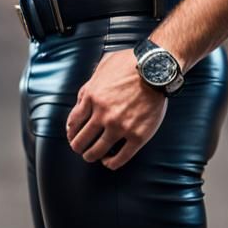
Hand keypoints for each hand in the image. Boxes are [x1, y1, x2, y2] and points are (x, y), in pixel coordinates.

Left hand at [64, 49, 166, 169]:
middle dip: (77, 146)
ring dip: (91, 156)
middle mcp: (102, 114)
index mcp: (92, 96)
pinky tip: (109, 162)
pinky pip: (121, 157)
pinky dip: (111, 163)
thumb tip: (81, 100)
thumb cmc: (130, 64)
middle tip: (79, 148)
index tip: (72, 135)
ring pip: (97, 151)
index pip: (74, 121)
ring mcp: (119, 126)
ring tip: (91, 157)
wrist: (156, 69)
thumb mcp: (102, 67)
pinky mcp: (137, 136)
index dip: (71, 131)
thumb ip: (90, 84)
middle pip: (82, 139)